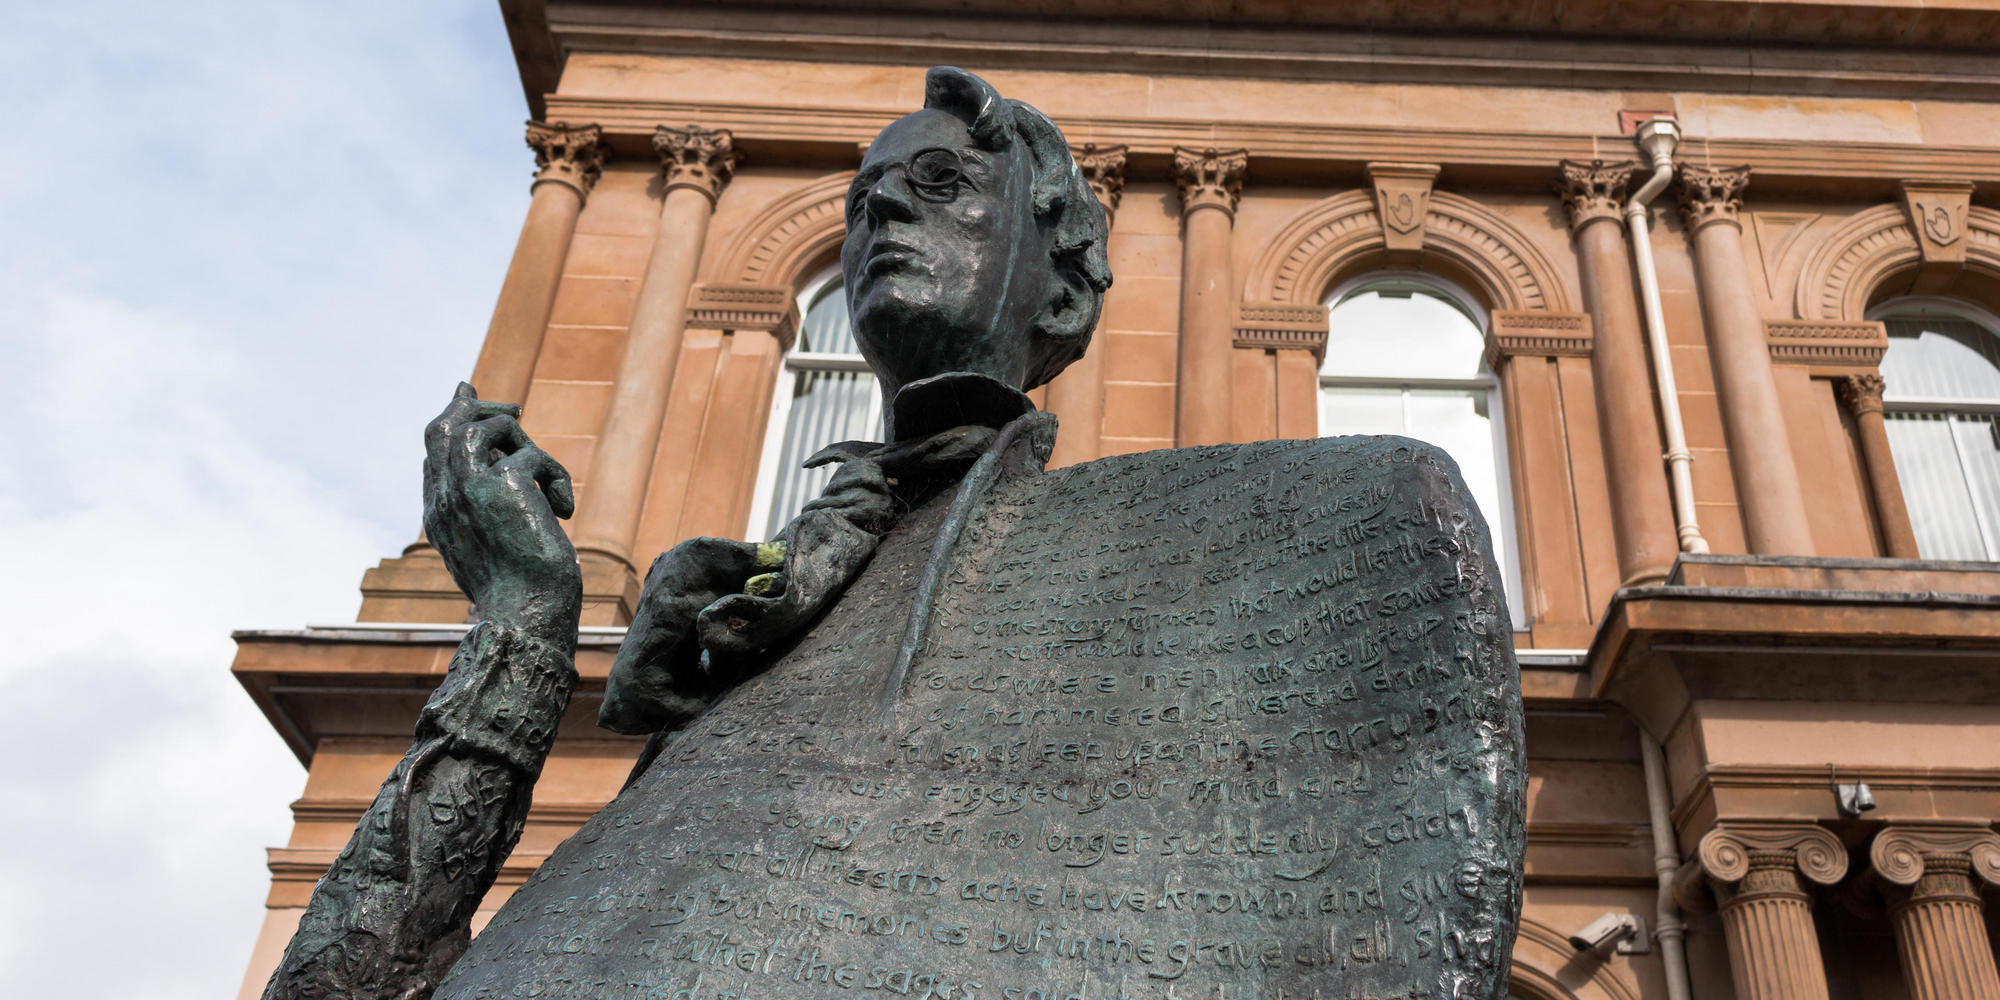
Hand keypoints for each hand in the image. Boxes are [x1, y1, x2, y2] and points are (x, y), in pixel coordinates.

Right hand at [422, 383, 581, 636]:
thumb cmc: (520, 592)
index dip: (452, 422)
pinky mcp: (504, 485)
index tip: (467, 396)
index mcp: (439, 514)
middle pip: (441, 428)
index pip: (434, 454)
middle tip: (515, 407)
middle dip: (475, 407)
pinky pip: (533, 454)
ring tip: (545, 476)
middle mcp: (445, 498)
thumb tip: (505, 473)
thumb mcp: (494, 546)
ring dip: (523, 441)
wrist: (528, 617)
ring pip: (483, 427)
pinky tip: (564, 510)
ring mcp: (469, 489)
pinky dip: (556, 477)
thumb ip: (485, 508)